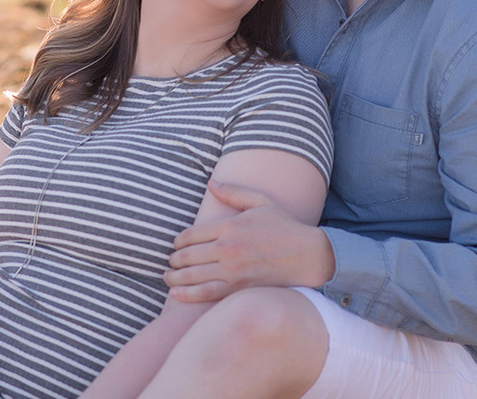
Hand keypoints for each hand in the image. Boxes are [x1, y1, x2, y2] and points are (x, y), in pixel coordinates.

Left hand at [163, 180, 333, 302]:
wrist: (308, 256)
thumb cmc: (285, 227)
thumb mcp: (260, 202)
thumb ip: (233, 192)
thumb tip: (211, 183)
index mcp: (230, 226)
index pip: (191, 234)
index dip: (179, 241)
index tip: (177, 245)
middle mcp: (227, 248)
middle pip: (188, 255)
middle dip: (175, 259)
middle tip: (171, 262)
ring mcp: (232, 270)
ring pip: (192, 275)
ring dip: (174, 276)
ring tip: (167, 277)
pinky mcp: (238, 289)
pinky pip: (205, 293)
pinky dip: (186, 294)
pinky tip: (175, 293)